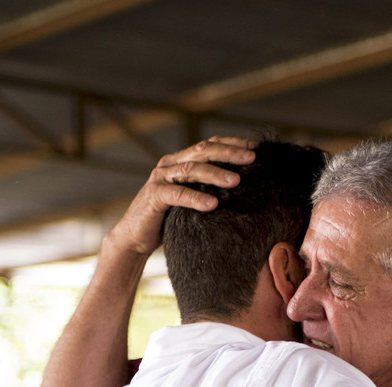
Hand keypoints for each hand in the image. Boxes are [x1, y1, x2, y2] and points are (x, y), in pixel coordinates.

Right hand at [106, 136, 256, 259]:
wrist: (136, 237)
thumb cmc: (169, 219)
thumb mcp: (192, 199)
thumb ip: (207, 188)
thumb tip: (242, 186)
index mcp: (180, 161)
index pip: (209, 145)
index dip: (231, 144)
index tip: (254, 149)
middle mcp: (170, 164)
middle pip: (203, 151)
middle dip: (229, 153)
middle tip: (251, 159)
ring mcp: (160, 178)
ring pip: (191, 170)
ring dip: (215, 174)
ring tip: (236, 181)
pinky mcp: (153, 196)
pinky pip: (177, 194)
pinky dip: (196, 198)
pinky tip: (213, 204)